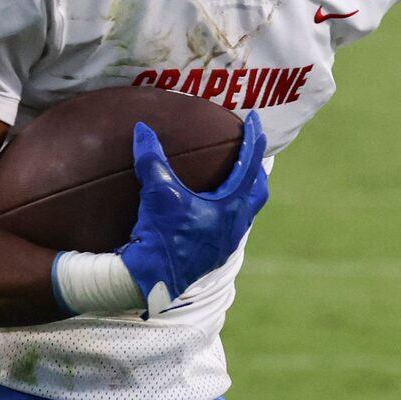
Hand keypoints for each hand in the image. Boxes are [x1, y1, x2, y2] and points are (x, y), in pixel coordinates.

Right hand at [118, 114, 270, 314]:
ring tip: (235, 181)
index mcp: (231, 207)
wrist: (153, 277)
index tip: (256, 122)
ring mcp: (227, 242)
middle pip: (257, 192)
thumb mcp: (157, 191)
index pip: (250, 165)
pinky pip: (231, 227)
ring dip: (244, 194)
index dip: (254, 140)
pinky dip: (228, 213)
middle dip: (257, 171)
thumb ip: (151, 157)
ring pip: (246, 213)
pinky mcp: (214, 255)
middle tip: (253, 154)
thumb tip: (143, 129)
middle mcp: (236, 225)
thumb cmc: (161, 234)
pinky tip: (212, 211)